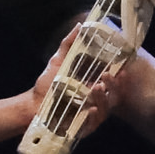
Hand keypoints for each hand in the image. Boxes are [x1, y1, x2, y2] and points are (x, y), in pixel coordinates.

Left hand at [30, 17, 137, 135]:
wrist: (32, 104)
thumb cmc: (47, 84)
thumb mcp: (58, 61)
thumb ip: (69, 44)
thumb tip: (80, 26)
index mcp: (94, 85)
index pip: (113, 81)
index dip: (120, 76)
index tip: (122, 68)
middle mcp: (96, 100)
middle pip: (114, 95)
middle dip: (115, 86)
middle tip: (108, 76)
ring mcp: (90, 114)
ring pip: (106, 109)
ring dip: (104, 99)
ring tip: (97, 88)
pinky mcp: (82, 127)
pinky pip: (93, 124)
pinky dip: (94, 117)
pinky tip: (91, 109)